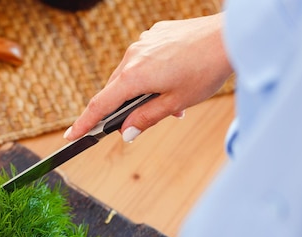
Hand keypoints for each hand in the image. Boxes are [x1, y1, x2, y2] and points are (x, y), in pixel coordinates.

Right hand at [64, 13, 232, 142]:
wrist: (229, 37)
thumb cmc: (206, 70)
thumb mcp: (176, 102)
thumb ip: (146, 119)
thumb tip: (125, 133)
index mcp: (134, 76)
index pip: (100, 105)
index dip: (84, 123)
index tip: (71, 136)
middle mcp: (133, 56)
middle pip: (115, 90)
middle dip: (125, 108)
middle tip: (140, 123)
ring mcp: (143, 43)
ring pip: (130, 75)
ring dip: (141, 91)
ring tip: (171, 101)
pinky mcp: (155, 35)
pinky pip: (143, 59)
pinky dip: (151, 74)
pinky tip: (174, 79)